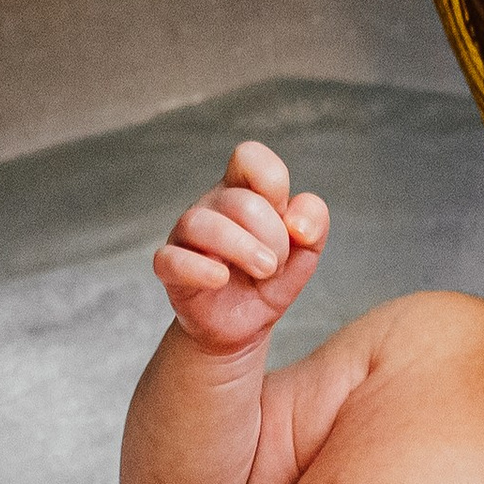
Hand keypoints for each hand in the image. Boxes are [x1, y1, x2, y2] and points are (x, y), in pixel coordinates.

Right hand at [152, 140, 328, 356]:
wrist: (243, 325)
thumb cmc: (268, 278)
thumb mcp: (305, 251)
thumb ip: (313, 223)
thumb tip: (298, 221)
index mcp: (243, 191)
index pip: (248, 157)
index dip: (273, 182)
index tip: (291, 223)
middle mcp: (212, 206)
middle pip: (239, 201)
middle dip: (272, 236)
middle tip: (275, 265)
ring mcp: (186, 236)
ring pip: (201, 223)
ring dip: (242, 249)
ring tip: (264, 272)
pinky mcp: (170, 268)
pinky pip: (172, 259)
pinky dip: (199, 269)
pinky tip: (221, 279)